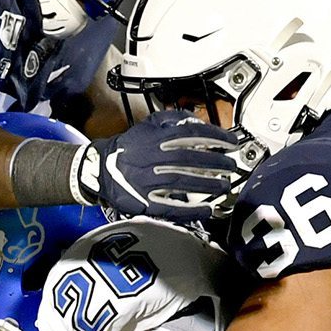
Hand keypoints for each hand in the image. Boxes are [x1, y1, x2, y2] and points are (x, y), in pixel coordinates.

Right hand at [79, 110, 255, 223]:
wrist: (99, 168)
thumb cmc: (128, 147)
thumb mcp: (148, 125)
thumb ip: (172, 120)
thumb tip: (198, 122)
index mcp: (154, 138)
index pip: (190, 134)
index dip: (215, 137)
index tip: (231, 142)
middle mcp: (151, 158)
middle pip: (190, 159)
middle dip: (215, 162)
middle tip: (231, 166)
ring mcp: (147, 181)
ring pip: (182, 182)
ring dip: (207, 184)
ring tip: (225, 186)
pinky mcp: (143, 201)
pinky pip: (170, 207)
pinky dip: (190, 209)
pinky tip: (207, 210)